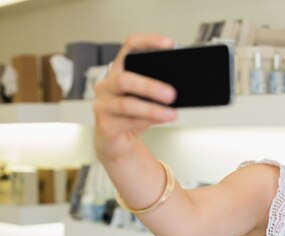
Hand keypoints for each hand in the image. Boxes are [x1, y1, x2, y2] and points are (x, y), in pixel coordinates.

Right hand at [93, 33, 177, 160]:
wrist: (119, 141)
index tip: (169, 45)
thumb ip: (159, 91)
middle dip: (151, 86)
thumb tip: (179, 88)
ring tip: (171, 113)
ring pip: (127, 103)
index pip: (130, 47)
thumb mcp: (149, 99)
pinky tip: (159, 120)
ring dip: (152, 109)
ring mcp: (103, 103)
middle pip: (125, 78)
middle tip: (172, 94)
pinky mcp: (105, 123)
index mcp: (120, 71)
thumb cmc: (134, 116)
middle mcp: (108, 84)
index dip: (148, 42)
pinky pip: (126, 121)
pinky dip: (146, 122)